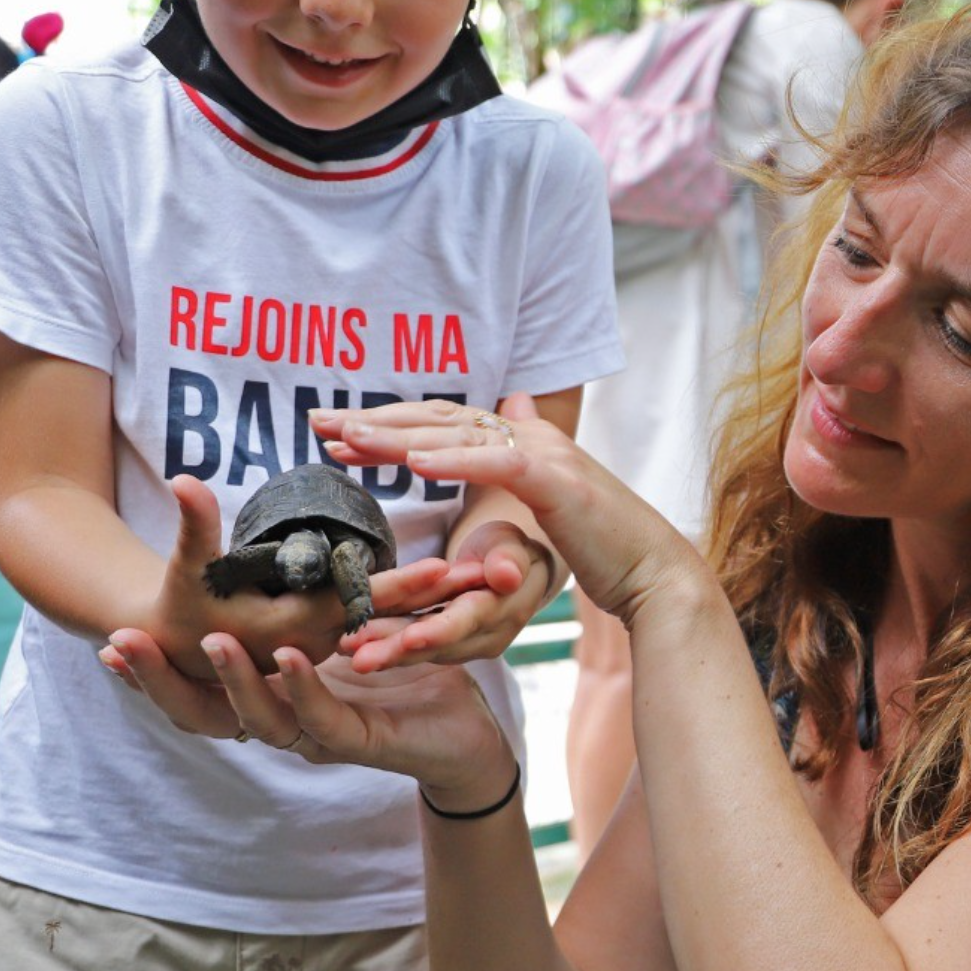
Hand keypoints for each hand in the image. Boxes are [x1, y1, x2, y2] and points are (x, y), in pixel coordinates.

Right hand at [103, 626, 515, 803]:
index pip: (193, 689)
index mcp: (269, 696)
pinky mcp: (362, 742)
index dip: (149, 671)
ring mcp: (318, 736)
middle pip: (203, 712)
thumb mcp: (344, 623)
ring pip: (259, 717)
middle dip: (160, 678)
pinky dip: (303, 689)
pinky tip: (290, 658)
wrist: (464, 733)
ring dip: (233, 679)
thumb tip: (255, 555)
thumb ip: (297, 596)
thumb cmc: (400, 676)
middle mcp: (283, 720)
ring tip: (209, 642)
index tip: (103, 640)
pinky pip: (323, 719)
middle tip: (119, 641)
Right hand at [138, 475, 457, 679]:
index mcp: (290, 629)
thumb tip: (183, 479)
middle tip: (492, 570)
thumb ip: (195, 526)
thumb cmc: (184, 604)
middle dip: (440, 597)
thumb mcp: (190, 568)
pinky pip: (388, 629)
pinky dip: (419, 612)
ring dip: (442, 604)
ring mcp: (333, 651)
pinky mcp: (338, 647)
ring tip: (488, 575)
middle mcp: (319, 646)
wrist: (178, 646)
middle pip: (391, 620)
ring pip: (396, 627)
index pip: (356, 606)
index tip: (446, 564)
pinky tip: (456, 586)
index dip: (399, 586)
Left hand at [314, 394, 704, 631]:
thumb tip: (514, 402)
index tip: (334, 429)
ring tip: (348, 438)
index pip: (443, 423)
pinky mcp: (557, 481)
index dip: (389, 423)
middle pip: (440, 420)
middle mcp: (531, 435)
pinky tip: (413, 461)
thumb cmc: (600, 543)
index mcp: (522, 439)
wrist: (651, 567)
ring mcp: (546, 453)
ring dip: (399, 436)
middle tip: (318, 423)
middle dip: (376, 422)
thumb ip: (521, 454)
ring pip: (459, 436)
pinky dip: (454, 459)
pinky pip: (496, 463)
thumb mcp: (550, 494)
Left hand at [342, 518, 553, 672]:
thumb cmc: (509, 548)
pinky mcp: (448, 647)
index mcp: (506, 609)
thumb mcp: (512, 543)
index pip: (469, 620)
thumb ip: (509, 557)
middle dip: (398, 650)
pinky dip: (387, 646)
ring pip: (423, 650)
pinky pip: (415, 647)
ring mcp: (467, 646)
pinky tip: (352, 646)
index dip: (440, 631)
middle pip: (439, 644)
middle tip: (360, 658)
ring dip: (385, 652)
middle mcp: (487, 637)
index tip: (411, 638)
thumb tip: (506, 576)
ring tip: (347, 651)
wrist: (513, 570)